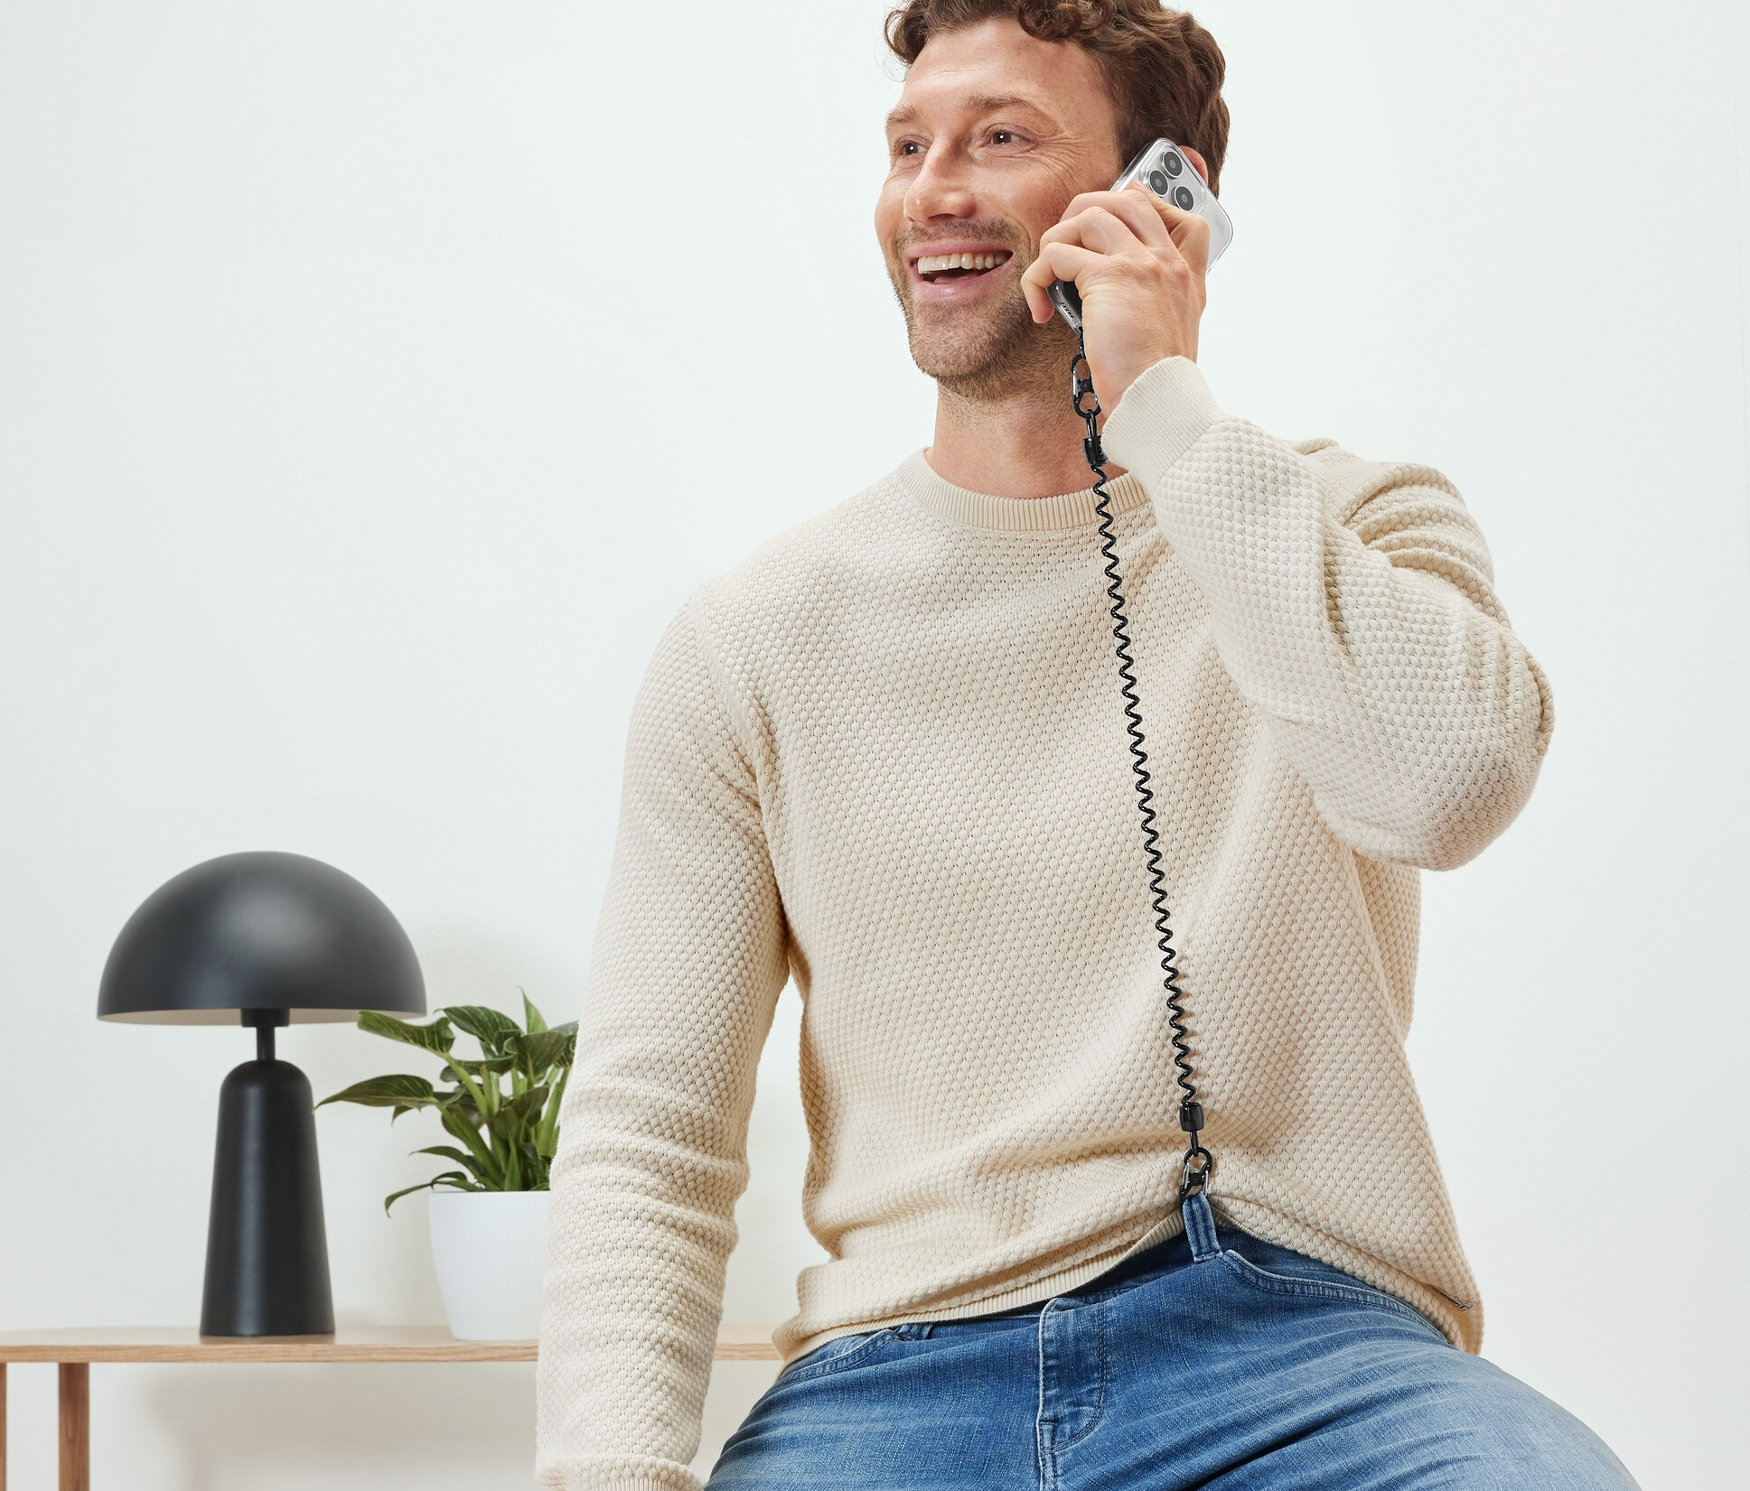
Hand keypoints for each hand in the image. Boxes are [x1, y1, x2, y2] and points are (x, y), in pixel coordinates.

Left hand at [1020, 179, 1209, 410]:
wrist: (1157, 400)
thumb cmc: (1155, 380)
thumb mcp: (1169, 334)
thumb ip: (1153, 304)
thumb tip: (1110, 295)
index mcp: (1185, 275)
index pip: (1173, 212)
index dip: (1137, 205)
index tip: (1107, 227)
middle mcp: (1168, 261)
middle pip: (1125, 198)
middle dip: (1084, 214)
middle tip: (1065, 249)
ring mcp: (1142, 263)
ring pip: (1088, 216)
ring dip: (1056, 242)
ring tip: (1049, 280)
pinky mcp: (1110, 277)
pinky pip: (1057, 254)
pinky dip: (1037, 278)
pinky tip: (1040, 308)